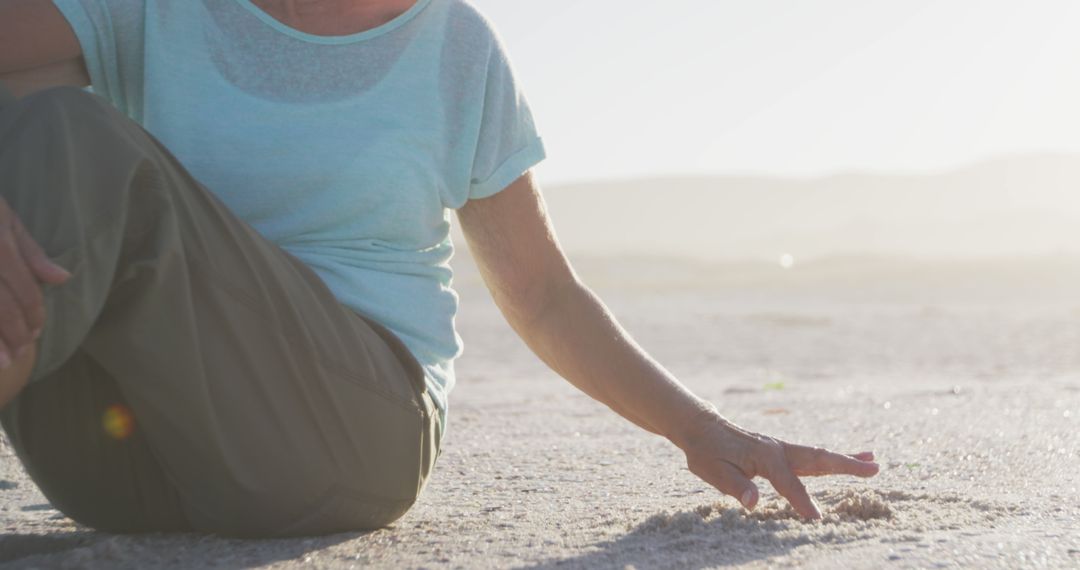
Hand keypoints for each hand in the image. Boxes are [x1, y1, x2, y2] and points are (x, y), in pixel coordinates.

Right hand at [0, 196, 70, 367]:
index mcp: (0, 247)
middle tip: (21, 352)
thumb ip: (31, 252)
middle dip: (15, 334)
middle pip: (1, 306)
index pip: (24, 290)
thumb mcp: (6, 219)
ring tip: (3, 360)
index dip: (34, 315)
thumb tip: (62, 279)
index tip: (37, 333)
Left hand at [677, 409, 879, 519]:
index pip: (788, 484)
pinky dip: (830, 458)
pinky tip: (845, 459)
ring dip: (845, 459)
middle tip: (875, 469)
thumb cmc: (706, 453)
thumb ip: (735, 487)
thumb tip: (753, 503)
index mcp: (765, 457)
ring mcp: (781, 448)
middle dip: (846, 465)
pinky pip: (810, 456)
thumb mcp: (713, 472)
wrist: (701, 428)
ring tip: (873, 462)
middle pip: (818, 459)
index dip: (802, 503)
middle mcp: (778, 449)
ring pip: (818, 455)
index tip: (817, 520)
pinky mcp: (780, 451)